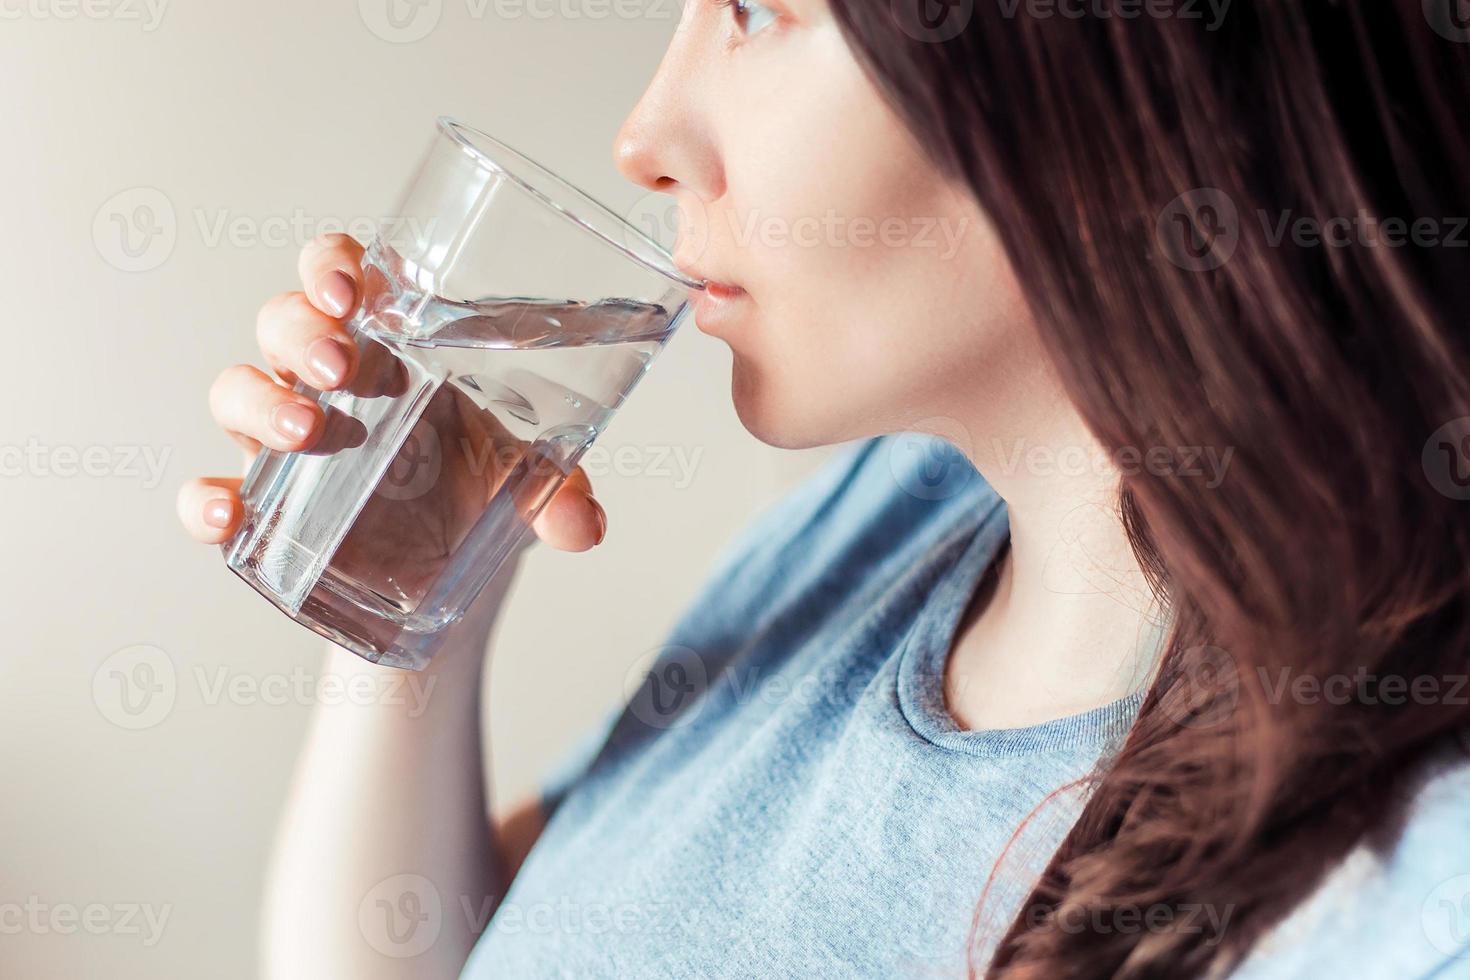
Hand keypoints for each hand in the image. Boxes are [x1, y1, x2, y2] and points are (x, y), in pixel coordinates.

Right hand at [176, 234, 607, 565]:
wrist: (458, 574)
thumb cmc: (483, 486)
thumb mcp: (529, 479)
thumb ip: (560, 492)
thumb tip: (584, 525)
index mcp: (393, 345)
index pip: (343, 274)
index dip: (333, 266)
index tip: (354, 290)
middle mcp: (331, 381)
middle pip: (284, 322)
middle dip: (302, 332)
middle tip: (342, 365)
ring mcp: (290, 441)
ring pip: (237, 390)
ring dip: (259, 402)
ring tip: (304, 432)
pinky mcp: (269, 508)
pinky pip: (212, 492)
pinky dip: (206, 501)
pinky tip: (227, 517)